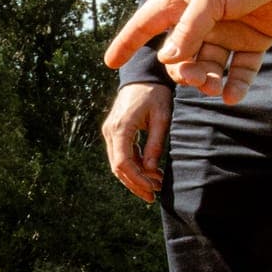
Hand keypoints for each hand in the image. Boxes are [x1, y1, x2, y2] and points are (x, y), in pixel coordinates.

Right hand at [101, 79, 172, 203]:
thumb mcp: (161, 118)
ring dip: (134, 177)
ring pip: (117, 163)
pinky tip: (149, 172)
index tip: (152, 190)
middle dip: (135, 183)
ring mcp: (110, 132)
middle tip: (153, 196)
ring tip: (154, 186)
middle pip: (117, 167)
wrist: (143, 76)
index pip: (122, 162)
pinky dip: (134, 166)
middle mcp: (110, 131)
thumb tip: (151, 170)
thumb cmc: (156, 94)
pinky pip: (121, 155)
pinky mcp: (114, 132)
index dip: (136, 180)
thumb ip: (155, 144)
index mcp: (120, 127)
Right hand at [104, 0, 271, 105]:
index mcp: (181, 0)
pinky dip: (235, 84)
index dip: (128, 42)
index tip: (110, 62)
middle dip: (182, 71)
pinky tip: (230, 96)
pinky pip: (239, 69)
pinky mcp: (252, 41)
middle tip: (194, 77)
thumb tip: (166, 60)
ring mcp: (226, 32)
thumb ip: (188, 29)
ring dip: (207, 79)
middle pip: (179, 55)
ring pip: (207, 65)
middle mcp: (200, 19)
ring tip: (214, 87)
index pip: (147, 23)